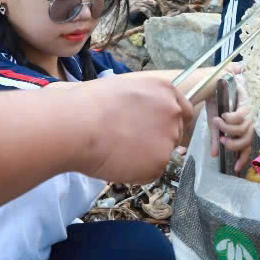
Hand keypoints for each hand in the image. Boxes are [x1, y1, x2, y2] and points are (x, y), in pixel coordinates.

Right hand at [71, 75, 194, 183]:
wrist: (76, 125)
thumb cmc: (86, 103)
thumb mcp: (121, 87)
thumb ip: (141, 101)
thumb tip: (139, 112)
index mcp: (164, 90)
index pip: (183, 111)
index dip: (167, 123)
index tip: (153, 130)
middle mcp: (173, 111)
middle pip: (175, 133)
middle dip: (157, 140)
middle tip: (129, 143)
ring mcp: (169, 137)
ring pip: (162, 154)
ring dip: (145, 157)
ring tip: (116, 151)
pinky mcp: (160, 162)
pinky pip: (151, 172)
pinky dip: (136, 173)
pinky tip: (116, 162)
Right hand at [207, 75, 255, 172]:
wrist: (216, 84)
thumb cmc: (217, 104)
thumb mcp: (215, 125)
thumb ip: (215, 140)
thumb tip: (214, 155)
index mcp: (243, 129)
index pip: (247, 147)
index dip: (243, 158)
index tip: (235, 168)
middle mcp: (249, 123)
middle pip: (246, 141)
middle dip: (232, 144)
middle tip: (221, 139)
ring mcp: (250, 113)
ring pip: (241, 130)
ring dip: (226, 129)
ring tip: (217, 122)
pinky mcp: (246, 103)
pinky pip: (238, 117)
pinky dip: (228, 118)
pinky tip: (222, 114)